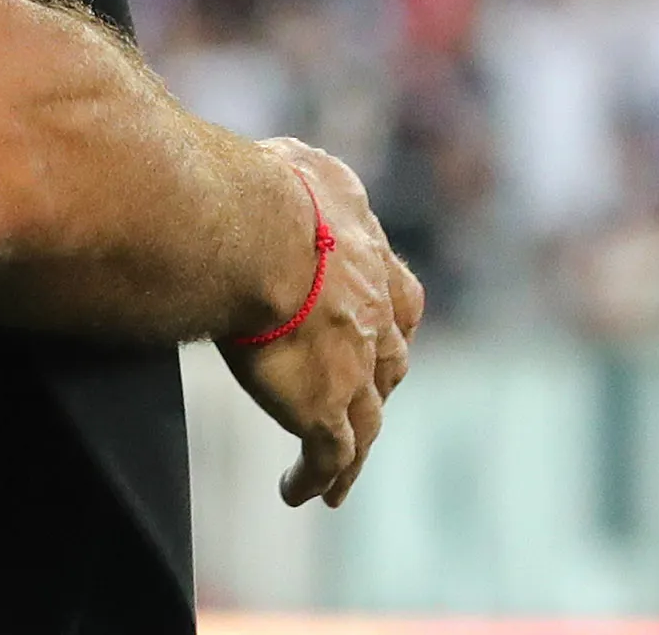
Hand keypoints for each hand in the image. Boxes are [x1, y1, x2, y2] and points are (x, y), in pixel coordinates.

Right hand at [221, 141, 422, 508]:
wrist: (258, 234)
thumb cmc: (269, 191)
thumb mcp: (305, 166)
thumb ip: (311, 175)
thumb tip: (302, 166)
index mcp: (372, 258)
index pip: (400, 301)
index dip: (392, 325)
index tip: (385, 340)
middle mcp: (376, 316)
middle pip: (390, 367)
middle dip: (377, 388)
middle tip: (359, 409)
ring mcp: (354, 367)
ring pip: (366, 423)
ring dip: (353, 452)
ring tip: (336, 481)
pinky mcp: (322, 408)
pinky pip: (328, 456)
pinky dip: (318, 478)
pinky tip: (296, 492)